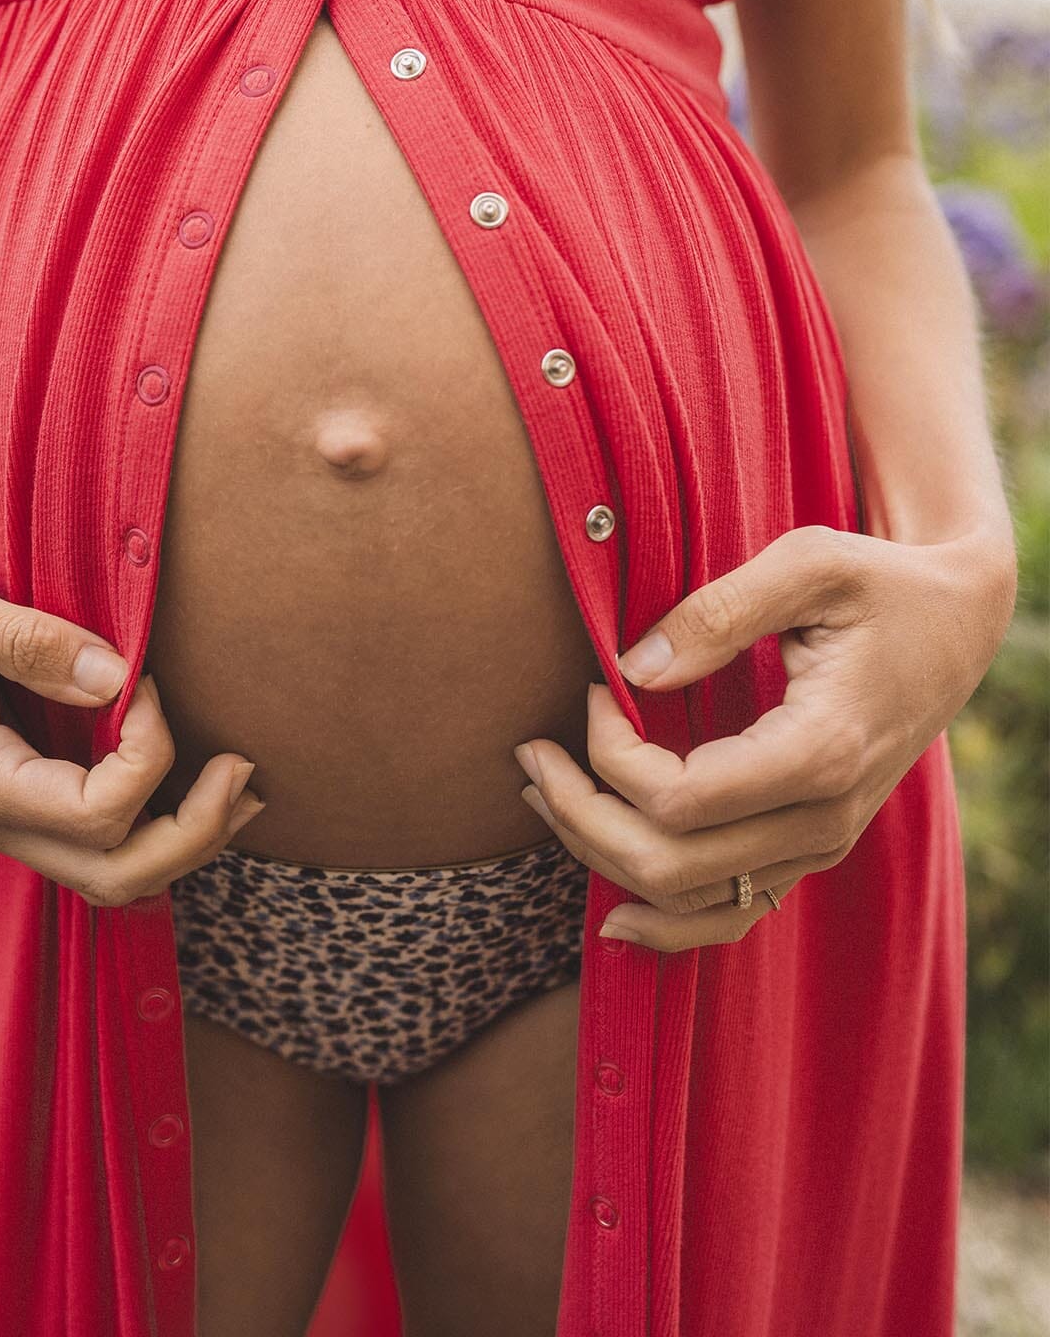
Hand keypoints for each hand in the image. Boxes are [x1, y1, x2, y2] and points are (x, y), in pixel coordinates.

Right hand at [0, 546, 265, 903]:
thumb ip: (26, 638)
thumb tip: (114, 676)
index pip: (94, 814)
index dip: (146, 753)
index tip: (144, 679)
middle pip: (116, 877)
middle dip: (194, 834)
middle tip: (244, 770)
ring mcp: (7, 816)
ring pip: (116, 876)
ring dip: (189, 841)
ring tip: (245, 788)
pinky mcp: (24, 798)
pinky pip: (103, 843)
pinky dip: (162, 825)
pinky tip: (203, 784)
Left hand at [513, 522, 1015, 951]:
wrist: (957, 626)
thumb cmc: (882, 584)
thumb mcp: (808, 563)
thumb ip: (717, 612)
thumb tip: (632, 669)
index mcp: (820, 752)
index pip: (679, 800)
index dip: (609, 756)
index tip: (592, 686)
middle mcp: (822, 820)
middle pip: (668, 865)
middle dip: (579, 814)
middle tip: (530, 753)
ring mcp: (819, 846)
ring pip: (689, 902)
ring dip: (601, 857)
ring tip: (541, 796)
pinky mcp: (810, 850)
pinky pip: (732, 916)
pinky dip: (667, 924)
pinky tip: (612, 912)